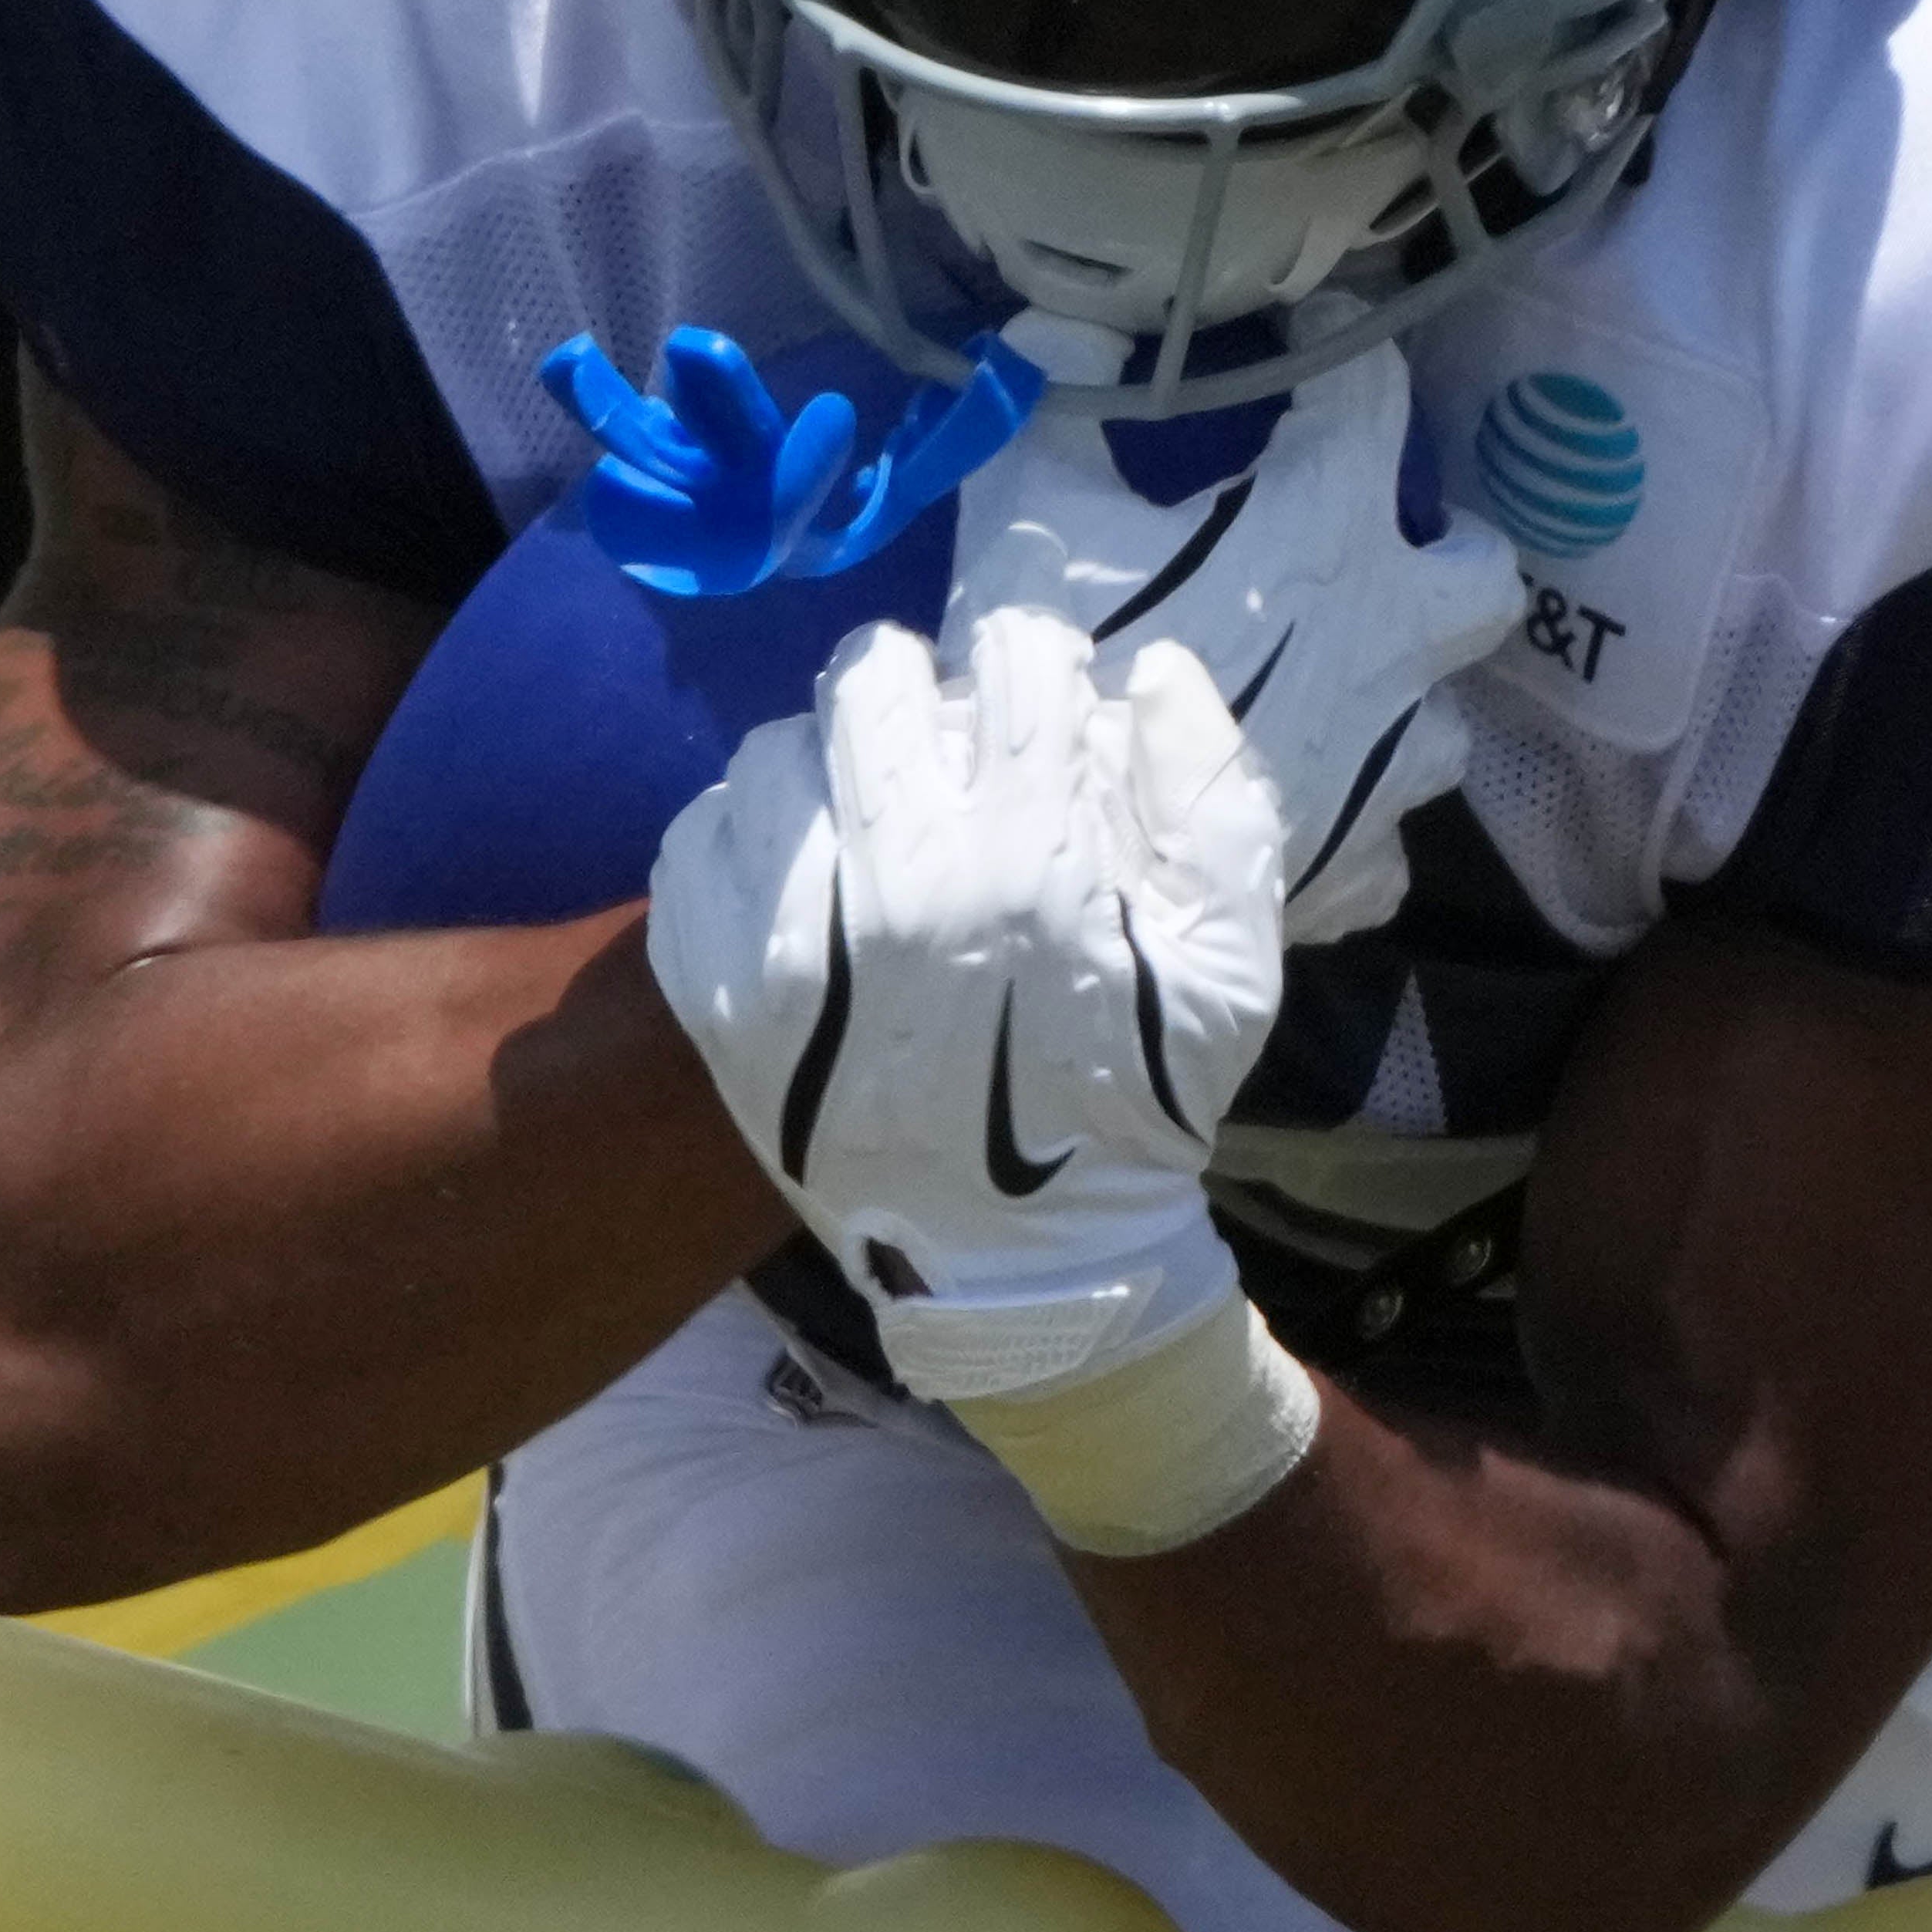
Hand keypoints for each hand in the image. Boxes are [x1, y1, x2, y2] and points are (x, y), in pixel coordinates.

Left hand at [540, 326, 1047, 598]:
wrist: (732, 563)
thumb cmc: (817, 510)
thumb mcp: (890, 485)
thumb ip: (950, 437)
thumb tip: (1019, 375)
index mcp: (809, 515)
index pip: (811, 494)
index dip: (811, 463)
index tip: (824, 412)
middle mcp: (743, 511)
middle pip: (717, 462)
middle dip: (722, 409)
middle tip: (699, 343)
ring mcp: (686, 495)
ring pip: (650, 453)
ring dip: (612, 411)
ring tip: (572, 357)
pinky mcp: (645, 474)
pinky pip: (617, 442)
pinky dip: (593, 404)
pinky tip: (573, 361)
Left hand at [647, 605, 1285, 1407]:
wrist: (1025, 1268)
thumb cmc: (1134, 1104)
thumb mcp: (1233, 964)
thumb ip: (1214, 799)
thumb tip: (1151, 673)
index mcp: (1033, 863)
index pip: (1013, 663)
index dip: (1036, 664)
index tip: (1037, 702)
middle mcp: (901, 888)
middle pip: (872, 682)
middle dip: (919, 693)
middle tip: (940, 746)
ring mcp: (790, 942)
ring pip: (774, 752)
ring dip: (826, 764)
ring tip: (865, 814)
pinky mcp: (712, 994)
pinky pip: (698, 843)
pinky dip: (745, 840)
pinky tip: (799, 874)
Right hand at [954, 331, 1522, 942]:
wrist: (1080, 858)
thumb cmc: (1066, 661)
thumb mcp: (1032, 501)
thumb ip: (1057, 393)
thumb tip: (1064, 319)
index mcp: (1333, 526)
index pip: (1371, 391)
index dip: (1339, 347)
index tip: (1308, 338)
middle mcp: (1395, 637)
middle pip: (1481, 573)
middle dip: (1447, 552)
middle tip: (1388, 548)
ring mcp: (1390, 759)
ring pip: (1444, 720)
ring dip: (1399, 698)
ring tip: (1331, 691)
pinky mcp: (1360, 860)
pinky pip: (1382, 846)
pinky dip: (1347, 823)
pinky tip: (1294, 812)